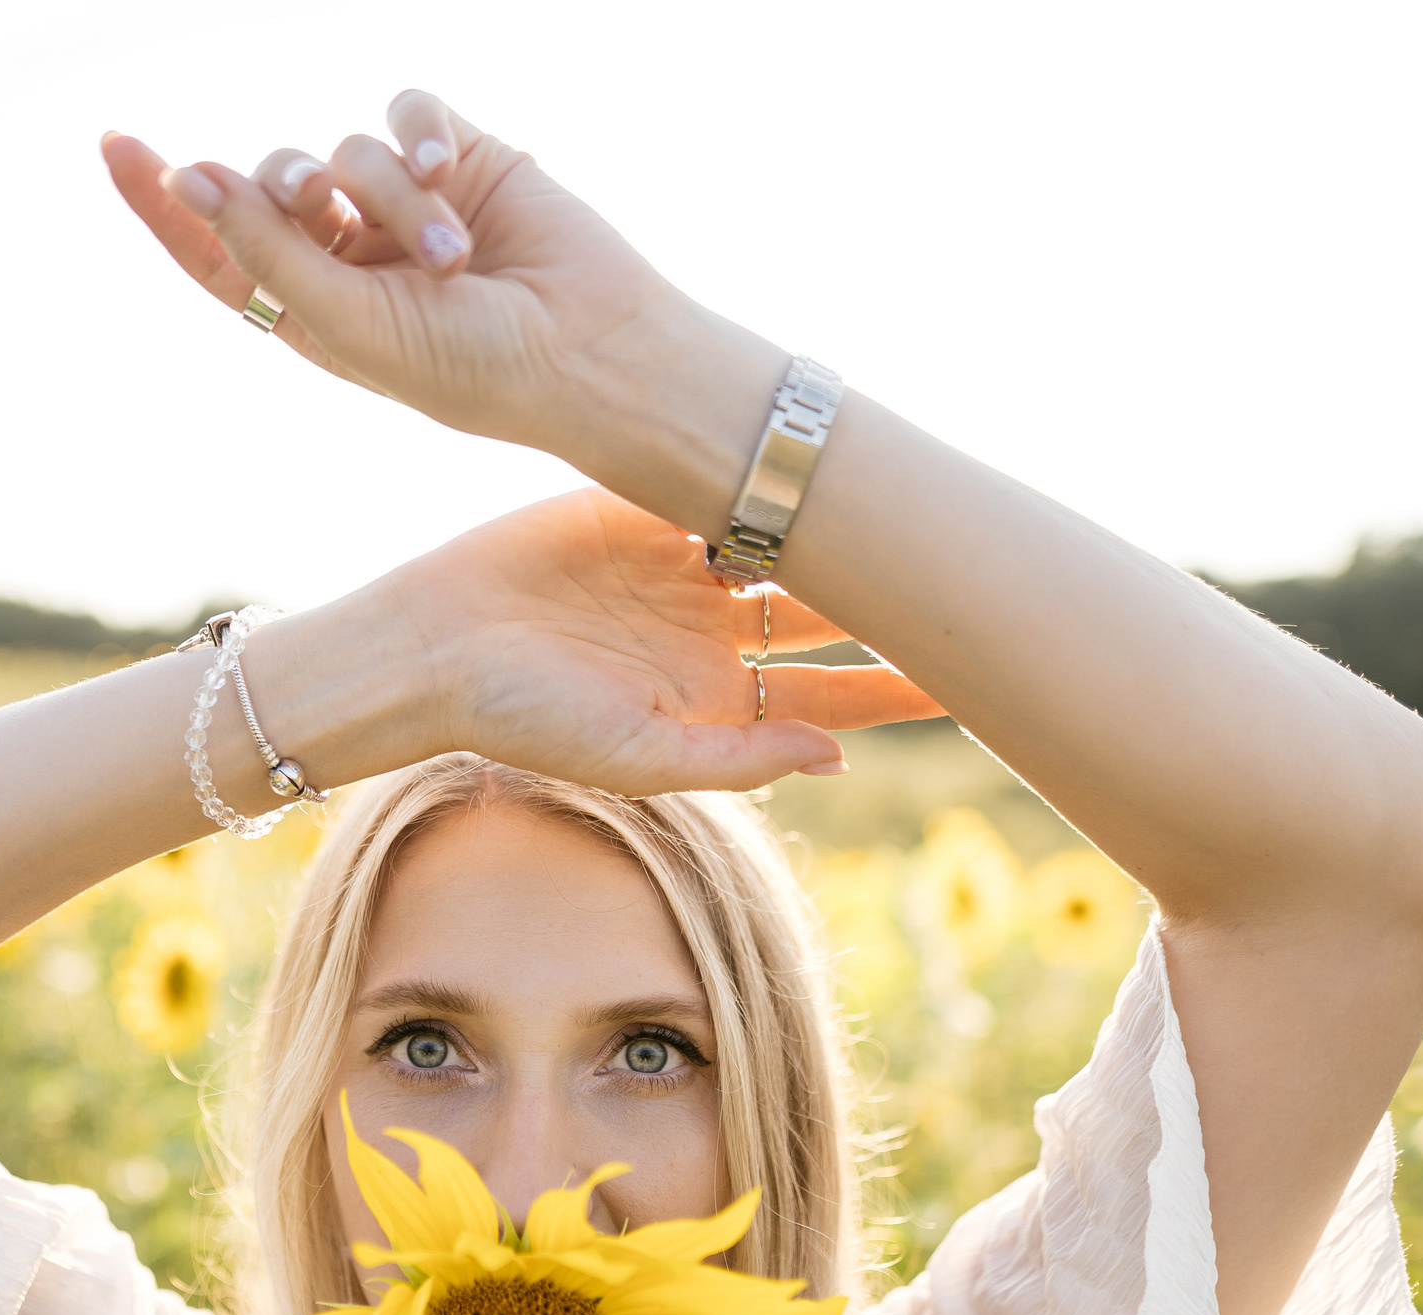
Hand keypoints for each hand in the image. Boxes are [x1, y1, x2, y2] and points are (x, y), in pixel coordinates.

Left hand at [103, 93, 783, 536]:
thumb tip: (194, 178)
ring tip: (450, 255)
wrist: (593, 354)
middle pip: (274, 183)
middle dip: (289, 190)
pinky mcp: (460, 156)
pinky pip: (408, 110)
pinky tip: (455, 176)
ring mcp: (401, 203)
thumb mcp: (354, 328)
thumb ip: (269, 255)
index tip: (116, 144)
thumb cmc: (475, 369)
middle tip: (323, 210)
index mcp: (307, 309)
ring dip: (391, 196)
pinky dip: (422, 135)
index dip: (163, 200)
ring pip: (347, 149)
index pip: (213, 247)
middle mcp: (347, 253)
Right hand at [325, 488, 940, 797]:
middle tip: (994, 568)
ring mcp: (679, 572)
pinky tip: (834, 447)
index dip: (910, 684)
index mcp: (716, 705)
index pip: (837, 694)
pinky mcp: (642, 514)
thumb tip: (842, 754)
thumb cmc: (518, 718)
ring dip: (847, 524)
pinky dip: (774, 472)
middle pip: (832, 614)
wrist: (428, 644)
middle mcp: (710, 639)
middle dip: (901, 596)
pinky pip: (722, 486)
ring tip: (925, 496)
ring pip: (788, 543)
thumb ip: (737, 758)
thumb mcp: (633, 755)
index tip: (994, 672)